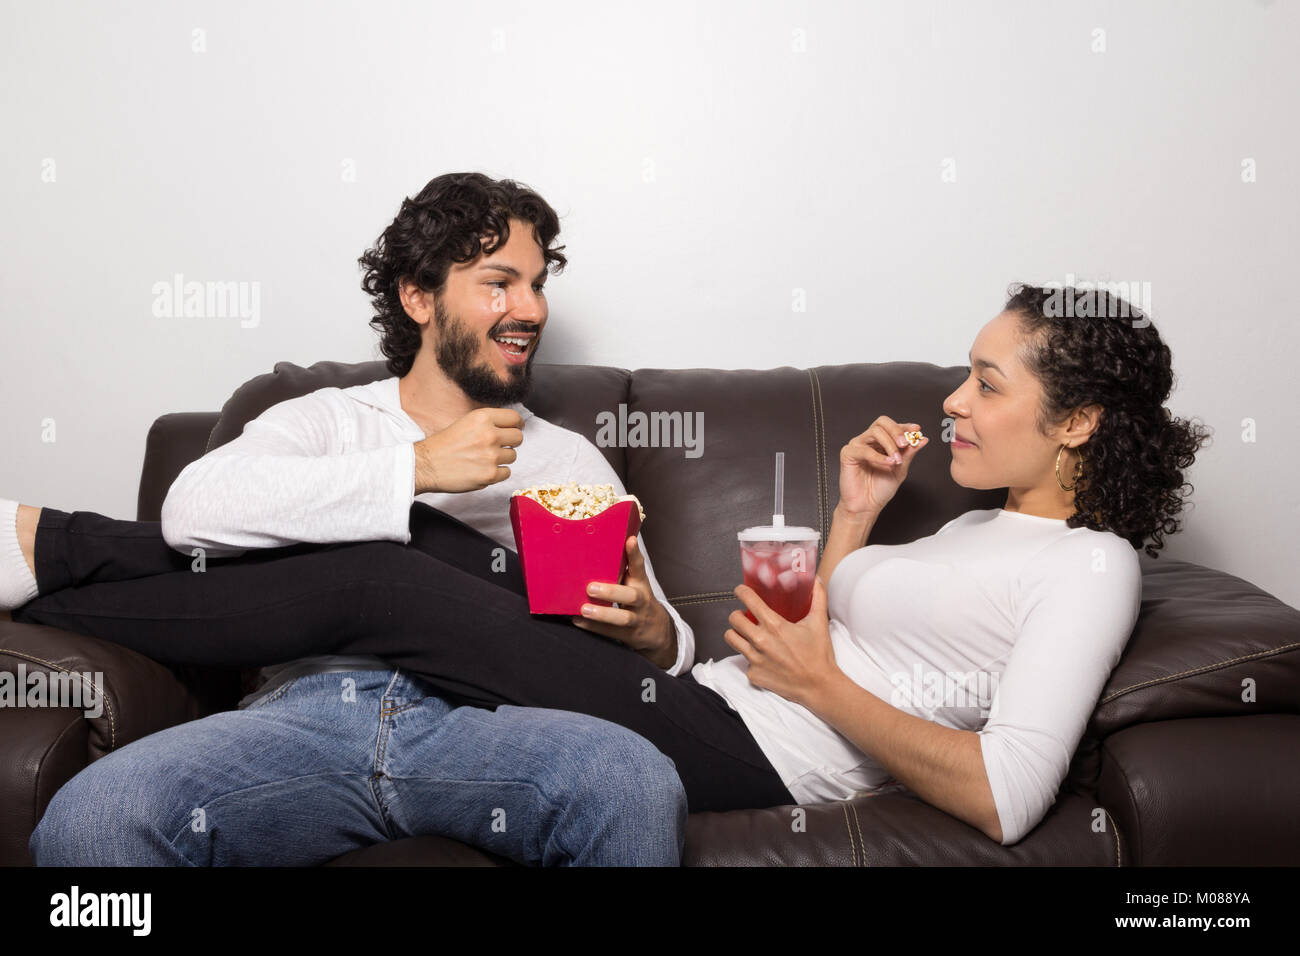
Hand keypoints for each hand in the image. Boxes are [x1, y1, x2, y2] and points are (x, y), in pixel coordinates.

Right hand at [414, 407, 523, 493]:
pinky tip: (483, 469)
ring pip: (513, 456)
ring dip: (502, 458)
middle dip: (511, 441)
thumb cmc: (443, 445)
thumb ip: (488, 422)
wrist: (426, 465)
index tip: (516, 428)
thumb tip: (509, 425)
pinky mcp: (490, 474)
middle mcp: (489, 434)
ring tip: (484, 459)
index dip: (517, 424)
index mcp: (483, 418)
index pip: (514, 418)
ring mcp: (491, 456)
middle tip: (499, 445)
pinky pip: (507, 472)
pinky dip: (498, 473)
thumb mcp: (465, 422)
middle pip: (518, 437)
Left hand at [571, 535, 674, 666]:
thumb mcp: (636, 584)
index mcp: (641, 584)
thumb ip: (624, 569)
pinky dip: (593, 627)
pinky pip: (610, 632)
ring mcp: (636, 619)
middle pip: (631, 596)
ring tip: (584, 609)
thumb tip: (600, 548)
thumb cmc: (639, 600)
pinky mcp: (628, 635)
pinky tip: (578, 621)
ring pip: (623, 618)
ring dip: (602, 614)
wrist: (657, 630)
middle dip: (611, 592)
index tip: (629, 540)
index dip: (634, 554)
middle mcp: (641, 600)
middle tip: (591, 587)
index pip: (639, 567)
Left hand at [724, 576, 837, 707]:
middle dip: (738, 614)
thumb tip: (817, 580)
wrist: (818, 686)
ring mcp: (755, 659)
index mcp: (774, 625)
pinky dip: (750, 657)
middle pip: (733, 619)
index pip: (748, 600)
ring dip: (737, 633)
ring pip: (731, 638)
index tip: (741, 591)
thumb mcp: (819, 622)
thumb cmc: (819, 654)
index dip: (741, 592)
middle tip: (745, 616)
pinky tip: (762, 657)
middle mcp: (760, 641)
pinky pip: (743, 661)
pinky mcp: (753, 674)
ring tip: (746, 634)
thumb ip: (818, 598)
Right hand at [837, 416, 928, 515]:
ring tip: (897, 460)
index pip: (891, 426)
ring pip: (875, 432)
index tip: (917, 430)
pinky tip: (888, 463)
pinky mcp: (848, 454)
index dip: (904, 426)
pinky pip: (864, 450)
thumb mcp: (901, 469)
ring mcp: (857, 446)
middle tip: (906, 443)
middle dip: (896, 431)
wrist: (867, 506)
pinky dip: (878, 456)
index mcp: (880, 443)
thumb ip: (909, 453)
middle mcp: (868, 441)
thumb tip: (922, 439)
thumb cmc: (880, 490)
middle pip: (881, 423)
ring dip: (890, 444)